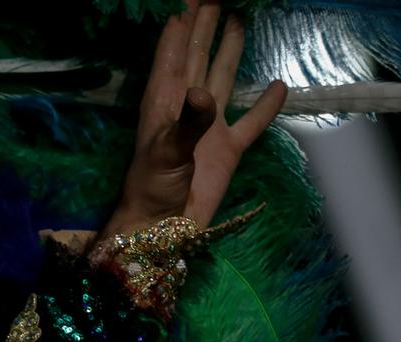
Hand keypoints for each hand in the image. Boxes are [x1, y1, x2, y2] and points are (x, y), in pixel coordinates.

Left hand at [98, 0, 287, 245]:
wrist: (161, 229)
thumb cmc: (153, 189)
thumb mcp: (166, 153)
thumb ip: (187, 122)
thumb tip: (203, 91)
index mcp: (164, 104)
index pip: (173, 57)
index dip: (179, 29)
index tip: (186, 3)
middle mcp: (186, 109)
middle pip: (197, 57)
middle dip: (203, 28)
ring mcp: (207, 128)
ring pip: (221, 79)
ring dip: (226, 51)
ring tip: (236, 20)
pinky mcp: (227, 150)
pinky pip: (251, 122)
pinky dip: (265, 105)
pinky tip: (277, 85)